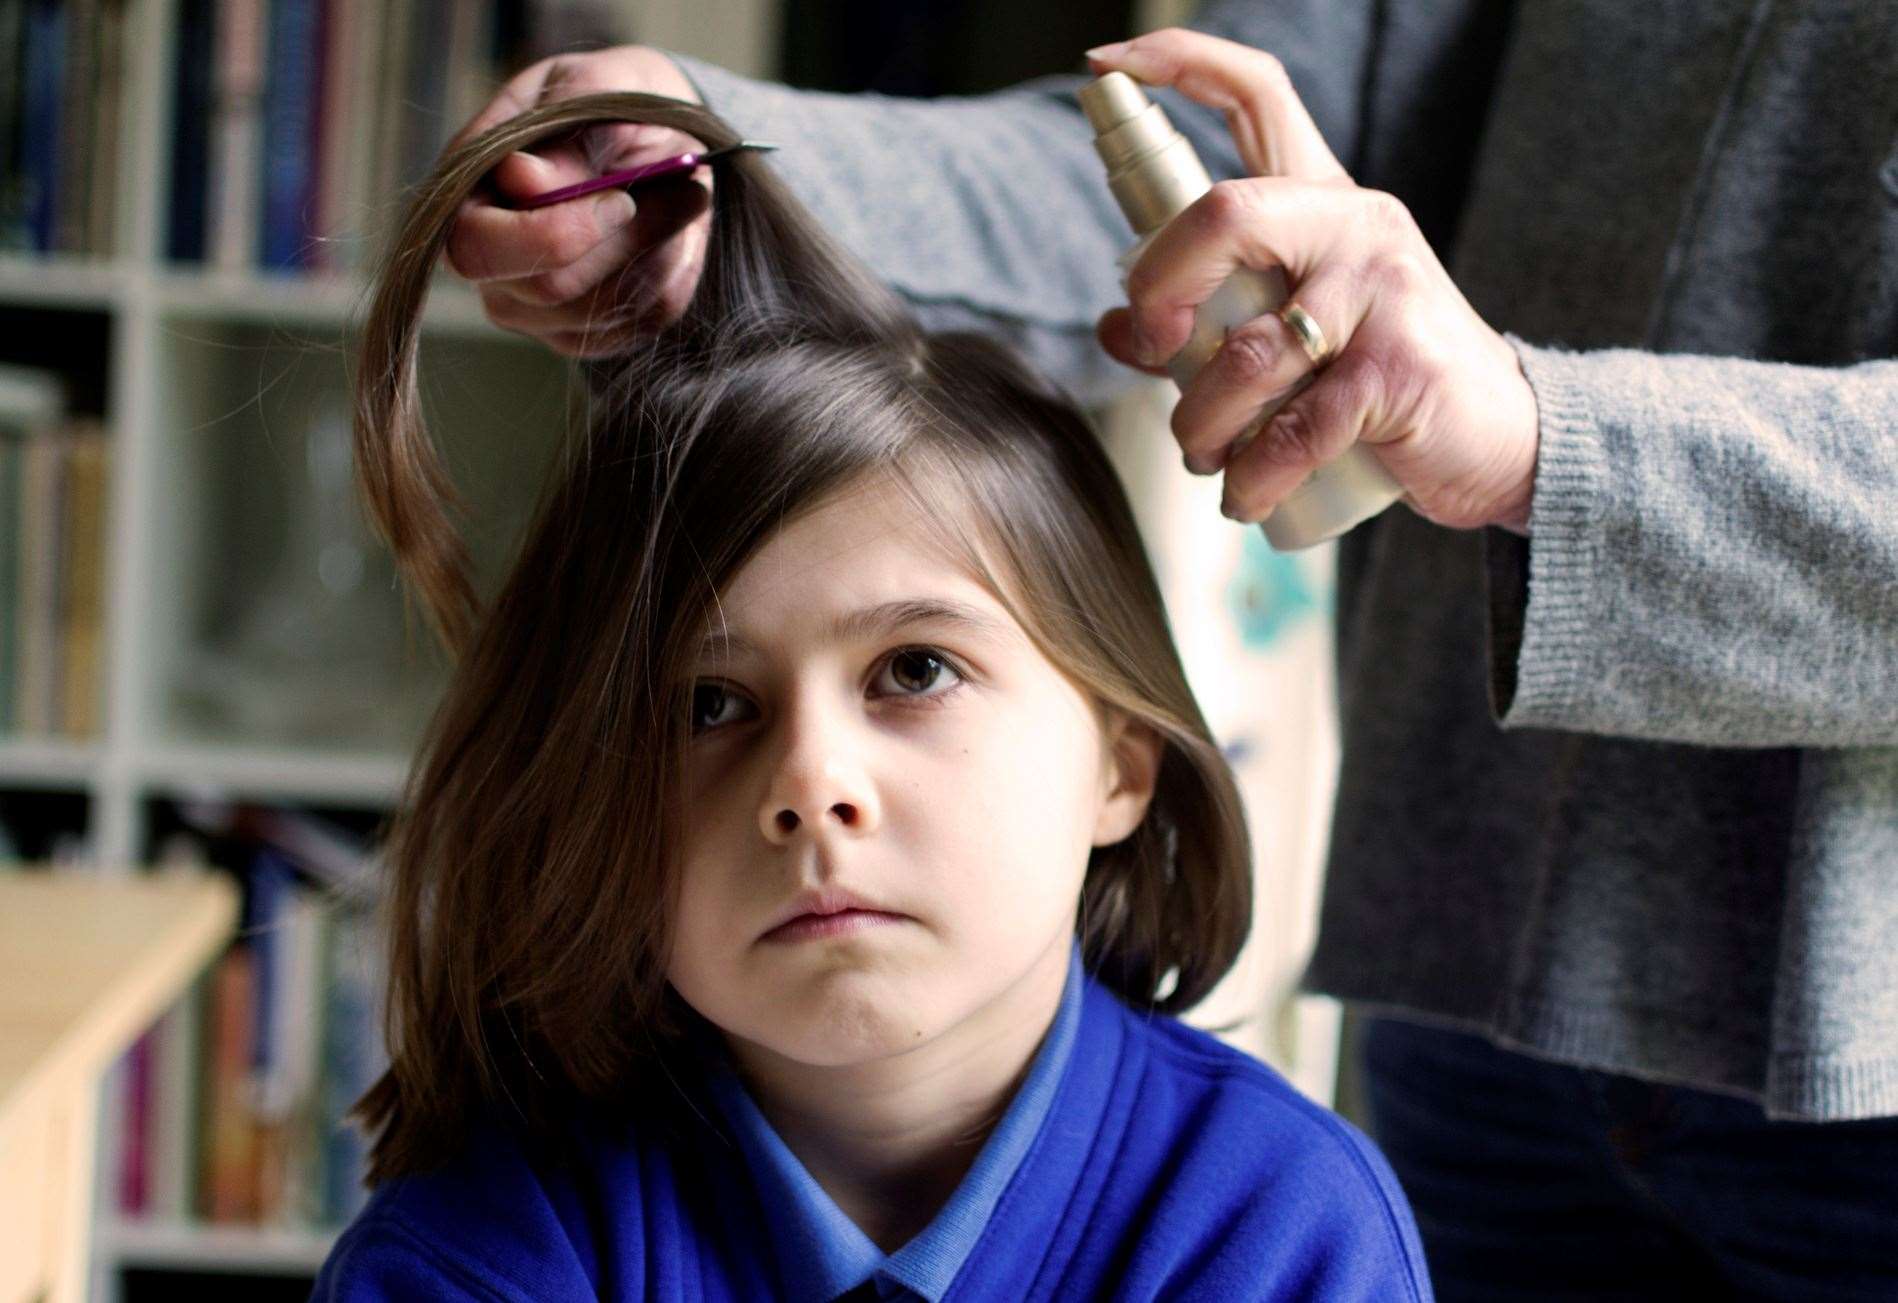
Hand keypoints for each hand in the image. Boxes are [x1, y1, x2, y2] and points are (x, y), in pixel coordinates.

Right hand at [442, 47, 711, 358]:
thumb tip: (521, 178)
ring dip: (660, 250)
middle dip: (627, 240)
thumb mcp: (591, 90)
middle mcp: (490, 266)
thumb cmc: (605, 101)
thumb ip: (561, 136)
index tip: (620, 199)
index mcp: (465, 198)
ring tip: (685, 197)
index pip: (477, 248)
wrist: (652, 132)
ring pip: (604, 309)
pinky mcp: (588, 333)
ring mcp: (535, 309)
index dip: (550, 233)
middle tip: (684, 188)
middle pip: (549, 288)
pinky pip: (641, 322)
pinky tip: (675, 235)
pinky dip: (673, 275)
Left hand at [1086, 29, 1538, 534]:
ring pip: (1242, 354)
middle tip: (1154, 352)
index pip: (1255, 93)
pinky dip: (1252, 478)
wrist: (1499, 443)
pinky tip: (1246, 499)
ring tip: (1207, 455)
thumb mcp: (1292, 337)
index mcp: (1323, 199)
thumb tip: (1117, 328)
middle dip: (1160, 292)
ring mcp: (1380, 294)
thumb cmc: (1379, 382)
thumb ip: (1206, 321)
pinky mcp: (1394, 371)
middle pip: (1225, 216)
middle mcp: (1354, 225)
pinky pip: (1291, 429)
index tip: (1104, 68)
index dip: (1177, 65)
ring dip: (1200, 425)